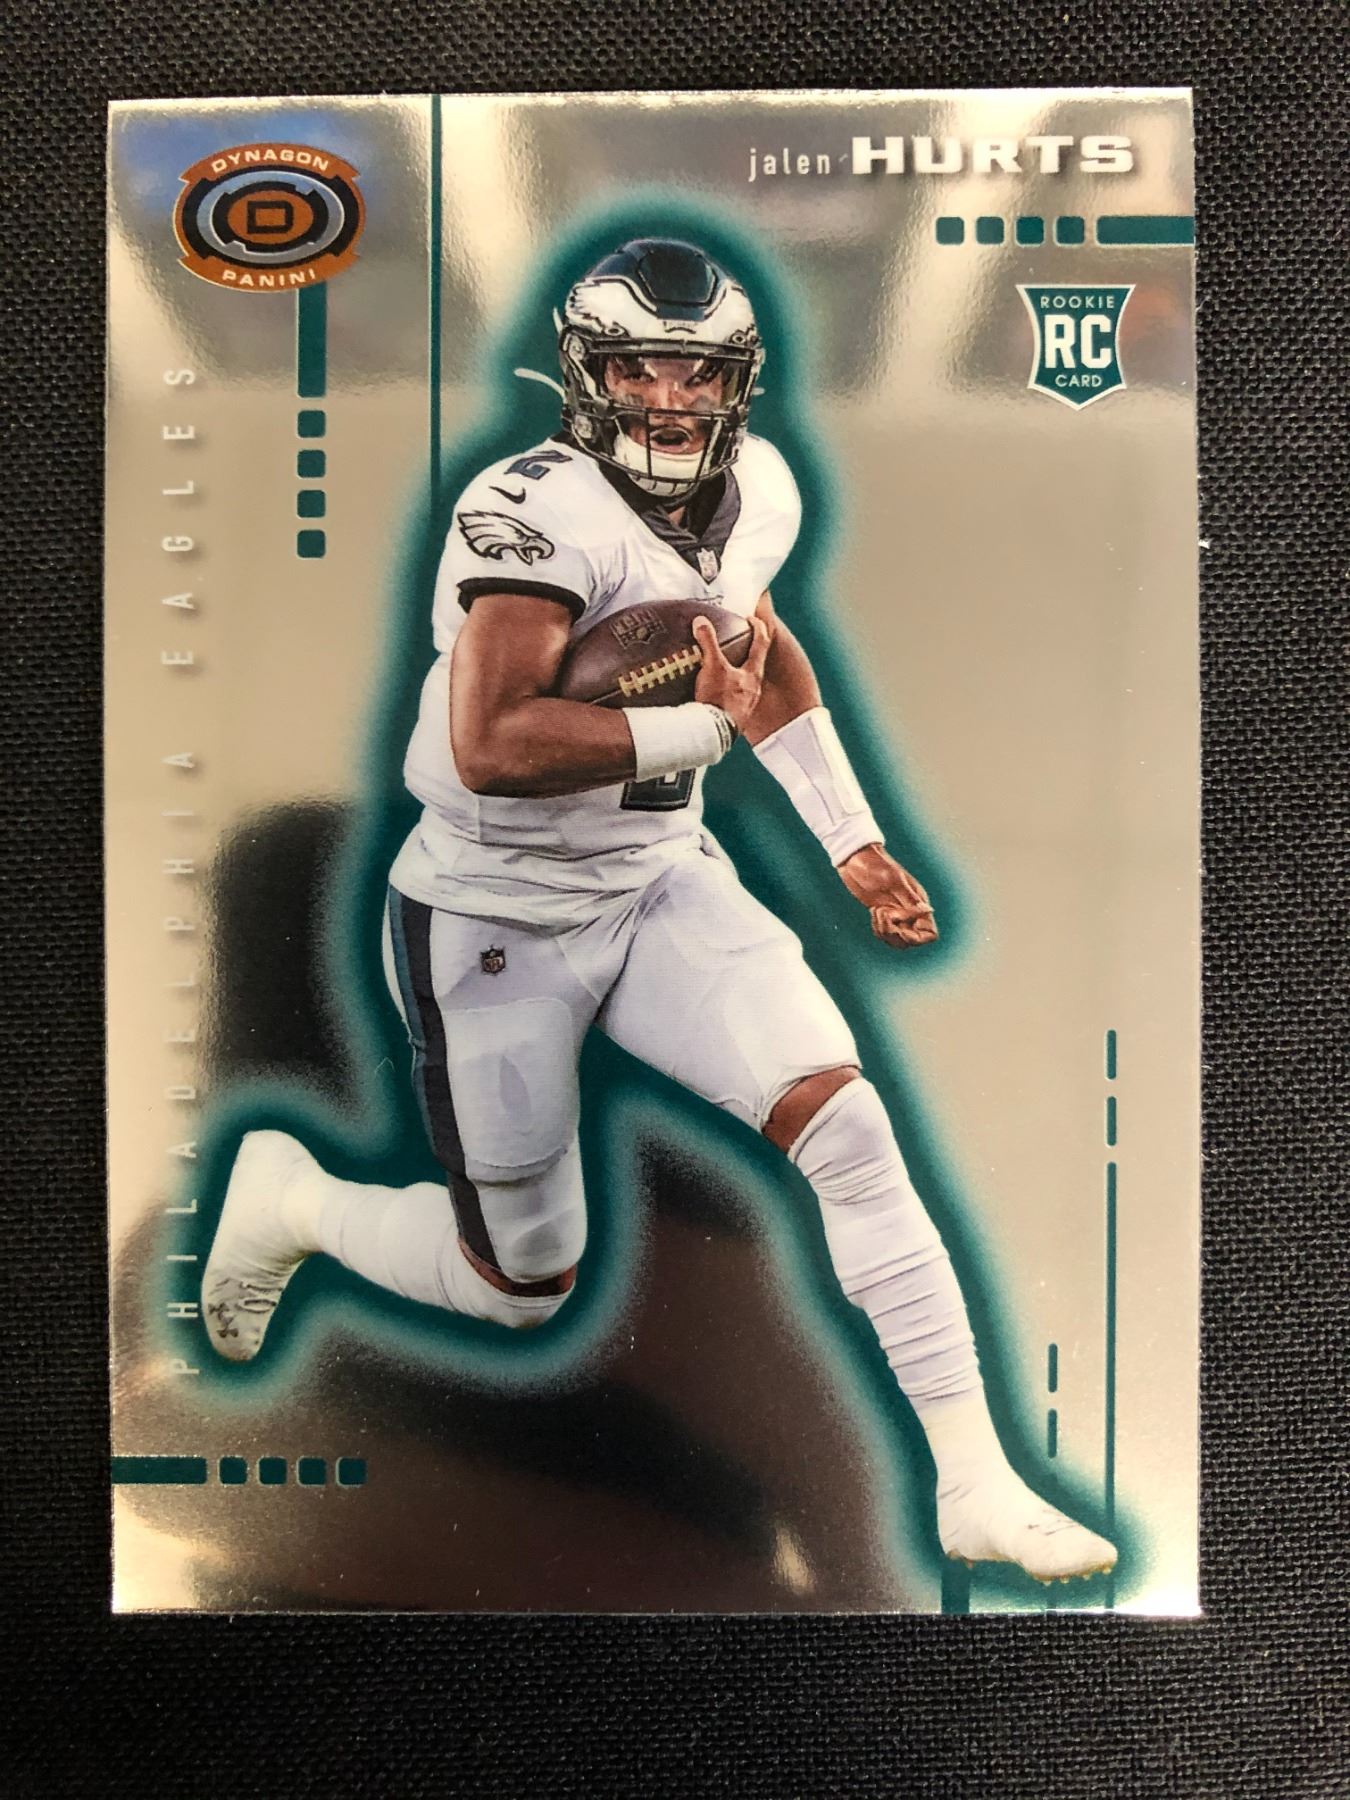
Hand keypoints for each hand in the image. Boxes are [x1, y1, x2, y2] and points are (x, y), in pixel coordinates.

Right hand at [693, 613, 770, 735]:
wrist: (715, 733)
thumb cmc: (720, 699)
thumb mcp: (712, 667)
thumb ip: (708, 642)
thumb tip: (701, 621)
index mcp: (753, 672)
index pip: (762, 642)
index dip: (757, 626)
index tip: (750, 618)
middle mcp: (754, 687)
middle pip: (755, 661)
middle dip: (748, 649)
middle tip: (737, 640)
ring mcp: (746, 703)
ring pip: (745, 681)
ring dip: (737, 671)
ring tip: (723, 665)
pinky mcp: (736, 715)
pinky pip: (735, 697)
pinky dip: (728, 689)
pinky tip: (717, 692)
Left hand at [837, 844, 937, 948]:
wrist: (855, 858)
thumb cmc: (875, 865)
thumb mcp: (893, 881)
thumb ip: (910, 899)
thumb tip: (928, 911)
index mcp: (917, 903)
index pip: (929, 932)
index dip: (917, 937)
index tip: (900, 928)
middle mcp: (909, 911)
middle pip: (911, 940)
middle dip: (896, 934)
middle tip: (883, 915)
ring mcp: (895, 913)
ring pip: (897, 939)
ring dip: (885, 931)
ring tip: (876, 912)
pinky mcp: (882, 914)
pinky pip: (885, 933)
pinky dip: (878, 928)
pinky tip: (873, 913)